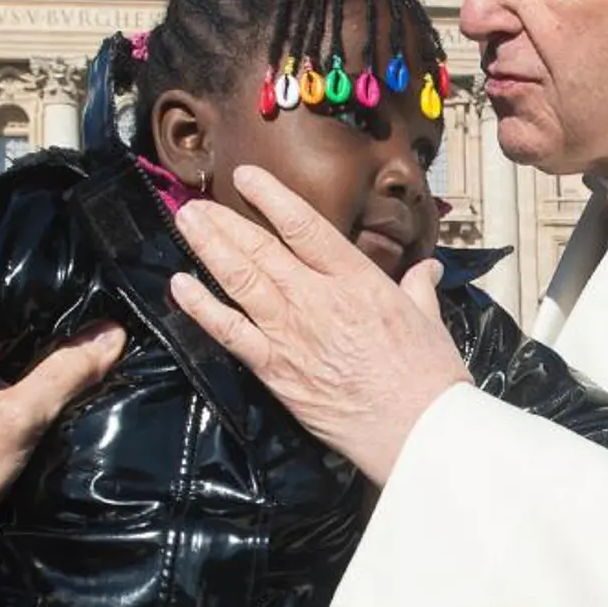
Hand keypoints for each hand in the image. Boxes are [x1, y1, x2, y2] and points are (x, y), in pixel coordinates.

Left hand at [0, 322, 125, 572]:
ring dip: (19, 369)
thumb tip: (113, 332)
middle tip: (87, 344)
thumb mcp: (23, 417)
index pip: (13, 314)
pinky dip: (1, 395)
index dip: (52, 315)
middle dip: (38, 342)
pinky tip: (20, 406)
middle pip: (3, 340)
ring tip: (64, 368)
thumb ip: (65, 374)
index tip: (93, 319)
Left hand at [169, 165, 470, 485]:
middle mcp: (317, 298)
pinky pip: (229, 333)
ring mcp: (291, 333)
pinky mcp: (275, 369)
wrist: (416, 429)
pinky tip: (179, 286)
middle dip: (225, 222)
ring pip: (240, 281)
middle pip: (261, 249)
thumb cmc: (428, 375)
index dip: (271, 197)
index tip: (246, 176)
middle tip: (195, 203)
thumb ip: (418, 287)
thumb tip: (425, 268)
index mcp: (356, 279)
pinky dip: (201, 308)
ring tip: (186, 224)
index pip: (304, 226)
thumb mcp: (428, 318)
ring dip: (208, 248)